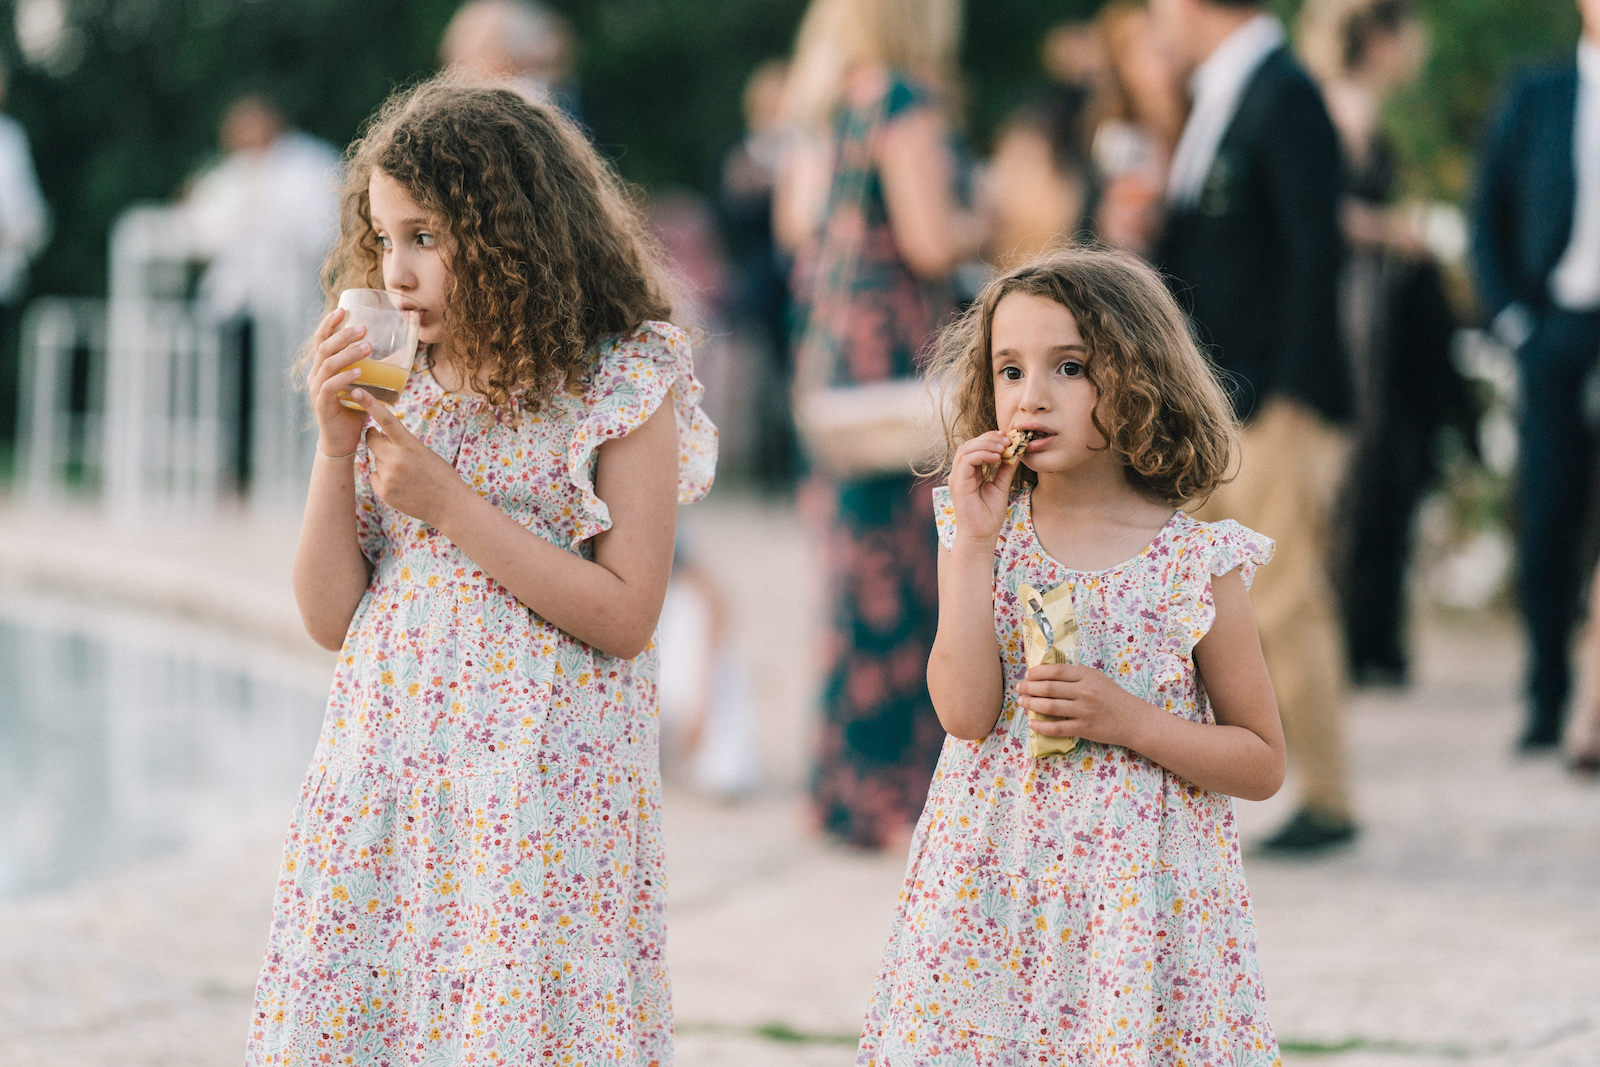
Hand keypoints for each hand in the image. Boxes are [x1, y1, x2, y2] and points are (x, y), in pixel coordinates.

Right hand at [306, 307, 371, 456]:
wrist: (342, 441)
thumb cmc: (353, 410)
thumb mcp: (364, 385)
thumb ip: (374, 369)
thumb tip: (399, 354)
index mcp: (322, 367)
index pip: (321, 340)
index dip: (330, 324)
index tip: (344, 309)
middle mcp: (316, 375)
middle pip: (324, 347)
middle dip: (343, 335)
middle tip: (363, 328)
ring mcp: (317, 390)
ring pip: (328, 364)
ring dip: (348, 353)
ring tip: (368, 347)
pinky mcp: (322, 404)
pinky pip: (331, 386)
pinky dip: (345, 377)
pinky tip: (360, 372)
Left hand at [354, 390, 469, 527]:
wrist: (450, 505)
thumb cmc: (440, 475)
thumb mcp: (424, 452)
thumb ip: (401, 443)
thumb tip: (379, 435)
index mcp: (410, 445)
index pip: (386, 419)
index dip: (370, 403)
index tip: (356, 391)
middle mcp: (396, 459)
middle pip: (371, 439)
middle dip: (375, 438)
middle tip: (386, 442)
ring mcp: (388, 476)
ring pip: (375, 459)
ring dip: (385, 462)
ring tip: (406, 474)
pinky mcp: (383, 491)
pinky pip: (374, 476)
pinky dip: (383, 478)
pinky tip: (401, 485)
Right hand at [947, 430, 1019, 546]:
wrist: (982, 535)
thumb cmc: (989, 515)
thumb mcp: (1001, 486)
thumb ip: (1006, 469)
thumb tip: (1016, 452)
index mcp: (968, 473)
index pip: (975, 447)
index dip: (990, 439)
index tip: (1008, 437)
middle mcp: (960, 473)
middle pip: (969, 445)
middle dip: (988, 438)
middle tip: (1007, 439)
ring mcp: (957, 478)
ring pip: (966, 449)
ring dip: (986, 444)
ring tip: (1004, 447)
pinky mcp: (958, 484)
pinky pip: (967, 461)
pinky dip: (982, 455)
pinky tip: (997, 457)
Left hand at [1017, 662, 1148, 748]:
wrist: (1133, 719)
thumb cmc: (1112, 697)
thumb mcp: (1097, 678)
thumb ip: (1075, 675)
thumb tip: (1045, 674)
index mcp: (1087, 676)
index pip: (1056, 671)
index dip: (1038, 672)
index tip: (1028, 675)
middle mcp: (1085, 692)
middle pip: (1049, 688)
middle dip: (1029, 688)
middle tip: (1019, 688)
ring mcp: (1084, 711)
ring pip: (1049, 707)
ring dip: (1031, 704)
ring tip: (1022, 702)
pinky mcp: (1084, 729)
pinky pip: (1057, 728)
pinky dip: (1041, 726)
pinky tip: (1032, 723)